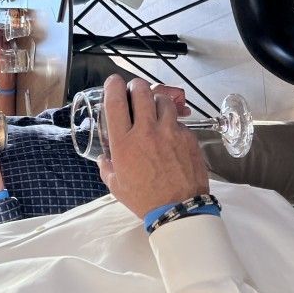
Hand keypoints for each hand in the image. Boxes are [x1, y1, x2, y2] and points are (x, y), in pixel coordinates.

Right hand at [96, 77, 208, 218]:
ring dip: (156, 101)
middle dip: (136, 86)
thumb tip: (104, 157)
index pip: (115, 101)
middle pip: (141, 91)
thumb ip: (107, 167)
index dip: (113, 85)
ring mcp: (169, 132)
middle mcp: (146, 131)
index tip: (113, 82)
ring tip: (155, 109)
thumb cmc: (144, 199)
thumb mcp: (116, 185)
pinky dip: (173, 122)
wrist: (179, 210)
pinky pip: (179, 121)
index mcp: (124, 142)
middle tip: (135, 91)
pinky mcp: (188, 137)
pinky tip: (171, 133)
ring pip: (163, 100)